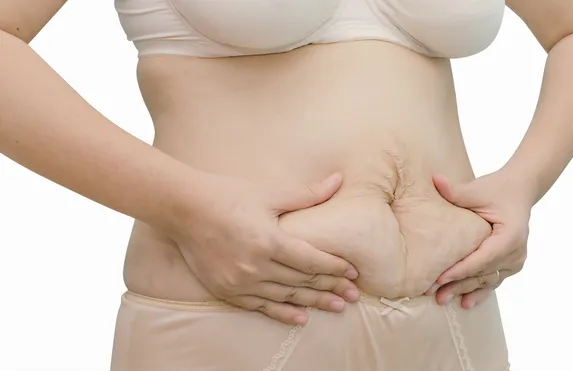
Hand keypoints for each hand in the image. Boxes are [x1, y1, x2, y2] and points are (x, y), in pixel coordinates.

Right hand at [170, 172, 359, 324]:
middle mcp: (256, 266)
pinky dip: (282, 313)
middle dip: (332, 287)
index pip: (311, 260)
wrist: (183, 209)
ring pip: (286, 296)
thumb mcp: (268, 193)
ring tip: (338, 306)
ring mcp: (240, 282)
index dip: (335, 267)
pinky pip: (261, 307)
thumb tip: (338, 181)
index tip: (354, 272)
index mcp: (269, 240)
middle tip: (355, 295)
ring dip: (314, 302)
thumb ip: (306, 195)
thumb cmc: (226, 195)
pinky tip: (301, 318)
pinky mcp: (227, 290)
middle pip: (303, 280)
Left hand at [425, 169, 530, 308]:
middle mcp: (516, 252)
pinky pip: (493, 280)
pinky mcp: (510, 264)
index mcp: (510, 236)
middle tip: (434, 295)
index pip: (482, 258)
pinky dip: (478, 291)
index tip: (439, 279)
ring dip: (465, 291)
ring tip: (443, 301)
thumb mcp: (476, 189)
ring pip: (487, 280)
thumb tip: (434, 180)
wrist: (518, 191)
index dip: (460, 270)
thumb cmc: (496, 189)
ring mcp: (515, 261)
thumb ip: (455, 190)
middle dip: (458, 285)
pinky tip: (465, 304)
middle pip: (483, 274)